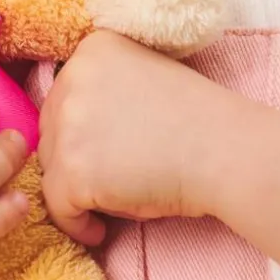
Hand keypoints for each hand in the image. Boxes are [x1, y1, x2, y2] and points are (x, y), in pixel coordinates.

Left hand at [38, 30, 279, 279]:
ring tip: (115, 201)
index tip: (109, 153)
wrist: (229, 152)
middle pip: (51, 132)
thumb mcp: (146, 78)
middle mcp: (72, 78)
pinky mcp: (72, 172)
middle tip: (112, 181)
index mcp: (93, 49)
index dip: (83, 132)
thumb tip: (70, 129)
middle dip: (75, 160)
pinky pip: (57, 207)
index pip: (63, 97)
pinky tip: (99, 230)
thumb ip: (106, 89)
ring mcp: (69, 126)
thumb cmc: (201, 122)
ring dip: (76, 190)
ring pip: (50, 169)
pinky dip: (75, 224)